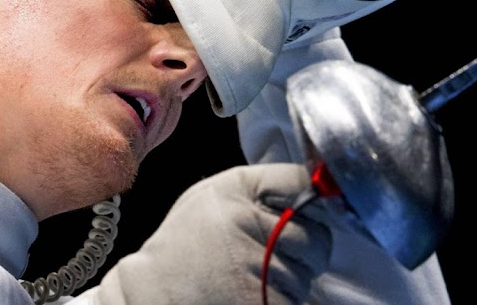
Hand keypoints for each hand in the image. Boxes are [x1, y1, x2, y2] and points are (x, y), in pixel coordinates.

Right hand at [82, 163, 332, 304]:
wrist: (157, 292)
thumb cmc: (187, 244)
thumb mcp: (213, 195)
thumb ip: (262, 186)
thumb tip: (318, 186)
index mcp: (237, 192)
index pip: (302, 183)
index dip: (311, 198)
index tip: (306, 207)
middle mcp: (250, 226)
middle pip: (317, 236)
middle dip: (304, 246)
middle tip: (271, 252)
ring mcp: (260, 269)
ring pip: (309, 272)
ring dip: (293, 275)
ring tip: (253, 273)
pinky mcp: (267, 303)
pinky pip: (298, 298)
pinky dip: (284, 298)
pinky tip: (255, 292)